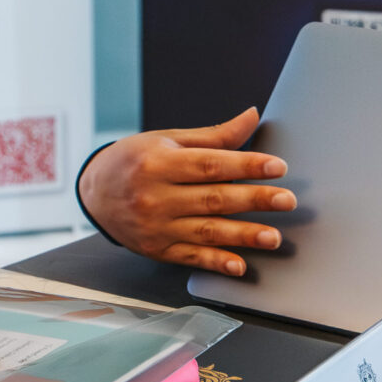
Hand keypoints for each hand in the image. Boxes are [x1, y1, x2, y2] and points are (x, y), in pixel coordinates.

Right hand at [78, 108, 295, 275]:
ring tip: (274, 237)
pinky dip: (216, 262)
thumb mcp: (168, 141)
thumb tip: (253, 116)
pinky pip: (191, 258)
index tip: (277, 166)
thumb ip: (213, 136)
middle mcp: (156, 197)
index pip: (210, 165)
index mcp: (159, 163)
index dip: (246, 166)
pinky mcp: (157, 250)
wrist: (93, 192)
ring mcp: (156, 227)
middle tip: (288, 200)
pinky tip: (240, 265)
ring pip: (207, 232)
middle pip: (213, 199)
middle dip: (255, 200)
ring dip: (244, 236)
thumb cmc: (134, 160)